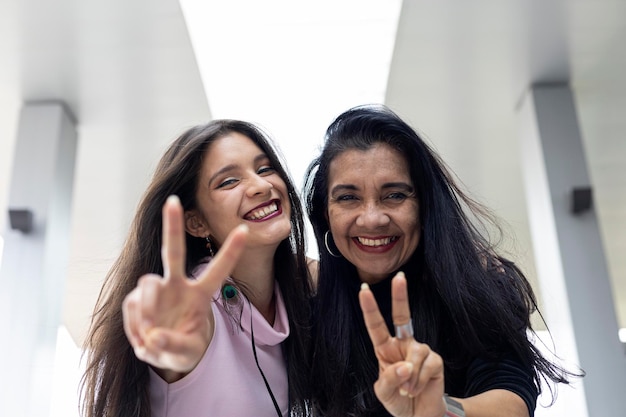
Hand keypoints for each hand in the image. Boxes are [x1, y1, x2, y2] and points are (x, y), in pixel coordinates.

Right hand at [122, 195, 247, 375]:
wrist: (162, 352)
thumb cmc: (184, 347)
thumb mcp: (187, 353)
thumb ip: (174, 346)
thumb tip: (155, 336)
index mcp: (200, 295)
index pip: (218, 270)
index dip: (231, 251)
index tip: (244, 229)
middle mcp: (178, 285)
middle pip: (174, 252)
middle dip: (172, 226)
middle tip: (172, 201)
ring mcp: (157, 290)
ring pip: (148, 284)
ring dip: (147, 311)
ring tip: (151, 334)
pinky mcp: (136, 298)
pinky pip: (132, 305)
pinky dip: (135, 324)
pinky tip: (143, 336)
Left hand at [359, 272, 445, 416]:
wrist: (419, 416)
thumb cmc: (398, 400)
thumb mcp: (384, 392)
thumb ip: (389, 378)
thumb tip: (405, 365)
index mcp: (385, 349)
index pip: (376, 325)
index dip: (370, 308)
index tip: (364, 289)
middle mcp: (403, 344)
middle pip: (402, 316)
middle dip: (400, 296)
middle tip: (399, 277)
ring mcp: (420, 351)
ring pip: (415, 353)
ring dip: (410, 377)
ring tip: (407, 391)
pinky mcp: (435, 361)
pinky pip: (427, 365)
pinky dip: (418, 381)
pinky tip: (415, 390)